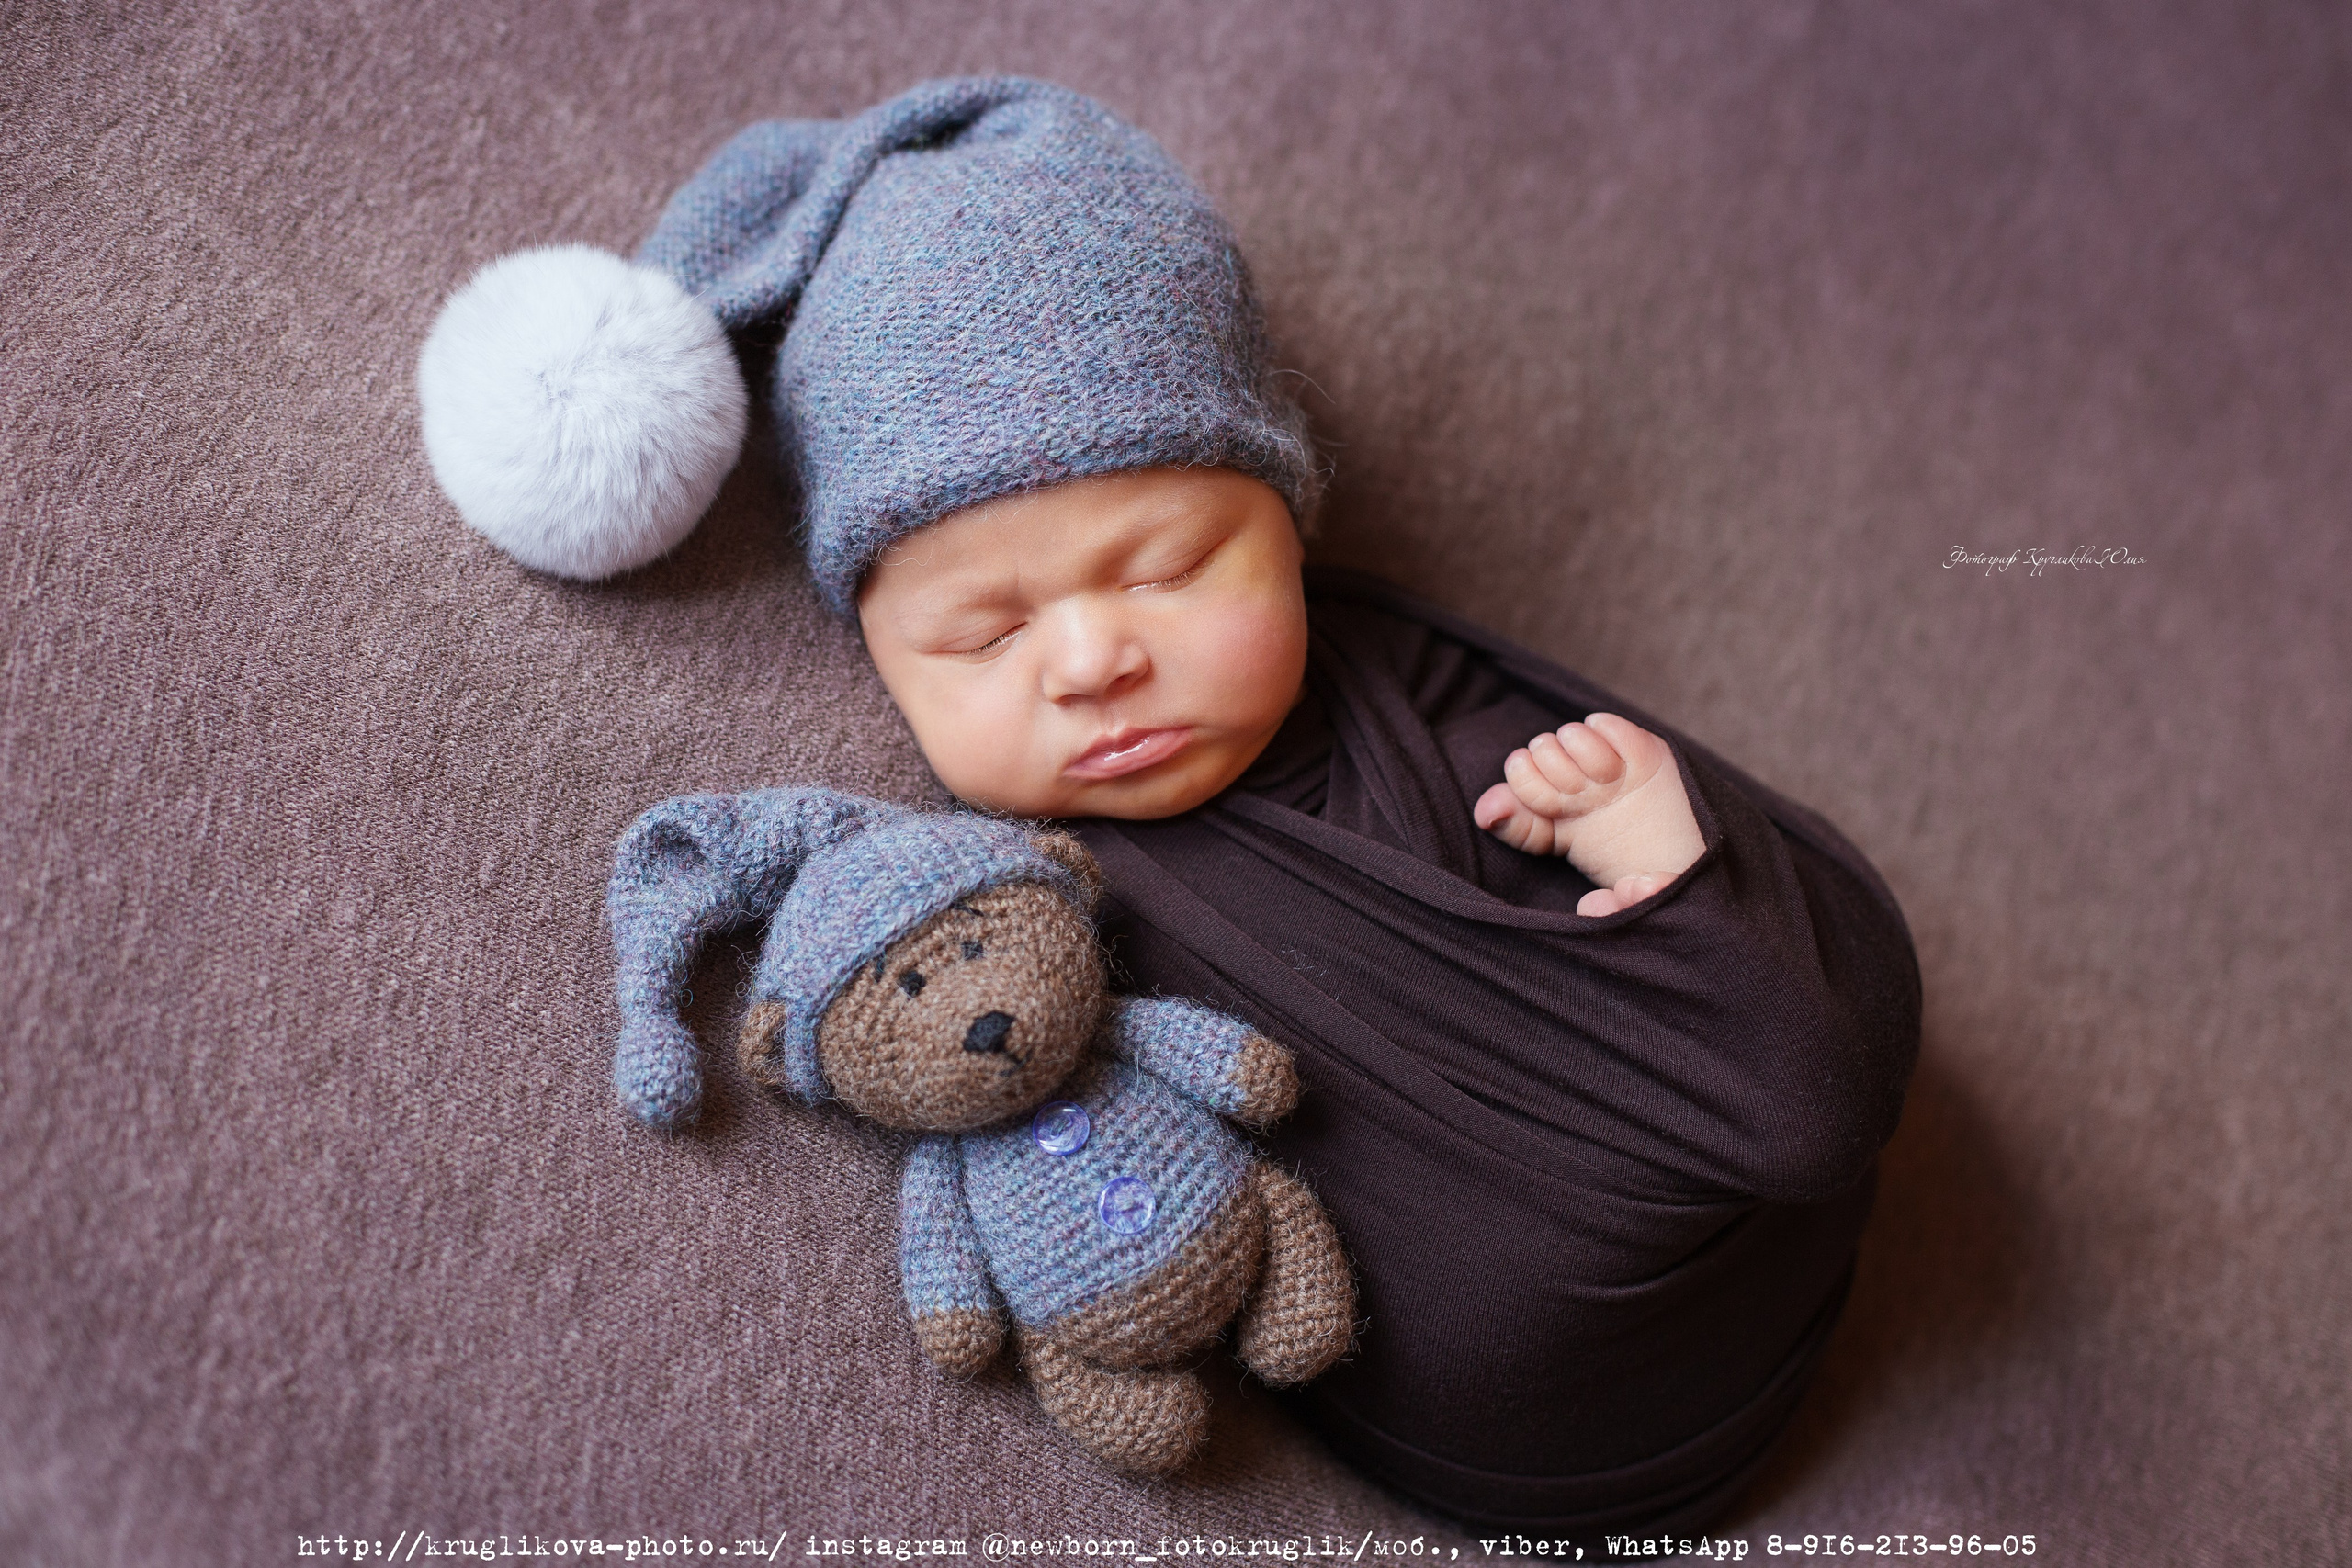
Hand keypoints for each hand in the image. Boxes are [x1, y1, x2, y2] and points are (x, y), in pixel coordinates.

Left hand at [1472, 712, 1704, 909]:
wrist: (1686, 865)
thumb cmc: (1631, 876)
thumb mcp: (1587, 881)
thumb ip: (1527, 839)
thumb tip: (1484, 814)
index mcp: (1548, 819)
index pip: (1506, 791)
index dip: (1524, 798)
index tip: (1557, 816)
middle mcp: (1567, 785)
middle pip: (1535, 753)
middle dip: (1558, 777)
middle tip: (1587, 800)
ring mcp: (1598, 764)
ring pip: (1565, 734)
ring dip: (1586, 758)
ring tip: (1609, 785)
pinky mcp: (1631, 746)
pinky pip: (1601, 724)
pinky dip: (1612, 741)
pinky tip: (1625, 765)